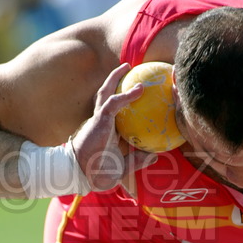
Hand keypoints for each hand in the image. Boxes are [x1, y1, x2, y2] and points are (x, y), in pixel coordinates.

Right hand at [70, 63, 154, 191]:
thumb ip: (138, 159)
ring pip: (106, 92)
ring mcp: (99, 119)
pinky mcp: (100, 120)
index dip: (122, 100)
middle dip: (115, 80)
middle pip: (106, 95)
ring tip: (127, 67)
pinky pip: (113, 103)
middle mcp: (101, 121)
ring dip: (115, 78)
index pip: (114, 111)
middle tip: (128, 70)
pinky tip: (139, 89)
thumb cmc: (100, 173)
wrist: (87, 176)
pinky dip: (126, 95)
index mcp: (106, 130)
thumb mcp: (124, 166)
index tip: (135, 94)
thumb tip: (155, 155)